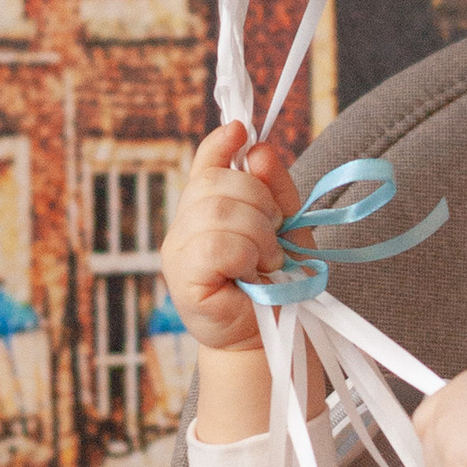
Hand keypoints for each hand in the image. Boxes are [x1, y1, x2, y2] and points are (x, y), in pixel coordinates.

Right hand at [159, 122, 296, 356]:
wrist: (275, 337)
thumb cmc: (278, 284)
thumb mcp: (287, 226)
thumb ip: (275, 188)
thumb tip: (257, 149)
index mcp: (208, 211)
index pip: (206, 165)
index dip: (220, 143)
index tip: (241, 129)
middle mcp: (184, 227)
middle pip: (214, 183)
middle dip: (258, 201)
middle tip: (274, 235)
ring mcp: (178, 253)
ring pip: (218, 211)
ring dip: (257, 232)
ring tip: (267, 259)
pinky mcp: (183, 280)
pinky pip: (216, 244)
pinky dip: (245, 253)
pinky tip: (251, 273)